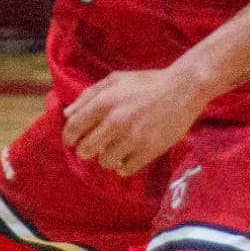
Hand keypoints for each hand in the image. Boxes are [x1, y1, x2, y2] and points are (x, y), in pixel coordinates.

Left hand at [61, 68, 201, 177]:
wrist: (182, 89)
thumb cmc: (146, 83)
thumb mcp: (115, 80)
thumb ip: (88, 95)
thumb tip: (67, 114)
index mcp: (104, 101)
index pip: (73, 128)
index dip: (69, 137)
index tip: (73, 140)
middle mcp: (115, 121)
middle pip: (85, 149)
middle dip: (86, 149)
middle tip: (93, 146)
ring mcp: (132, 138)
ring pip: (104, 162)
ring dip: (106, 157)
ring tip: (115, 148)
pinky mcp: (148, 151)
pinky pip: (124, 170)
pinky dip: (123, 165)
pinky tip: (128, 155)